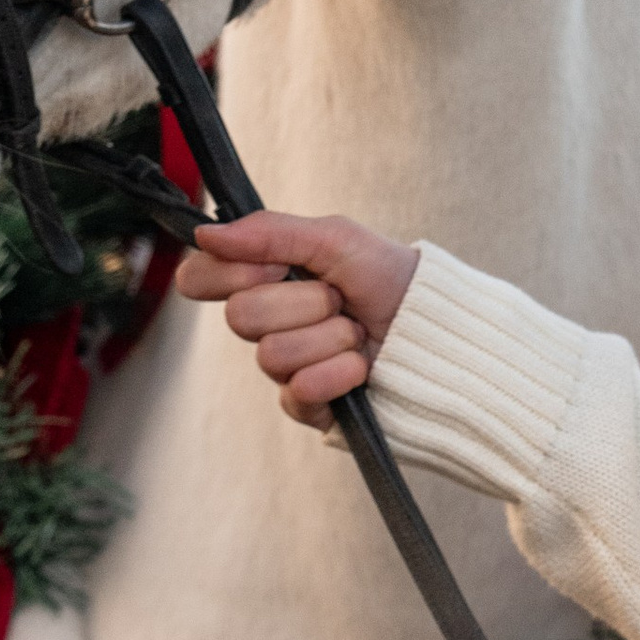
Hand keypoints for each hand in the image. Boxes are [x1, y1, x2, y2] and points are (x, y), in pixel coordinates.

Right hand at [178, 209, 421, 421]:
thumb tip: (204, 235)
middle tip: (338, 298)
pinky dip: (338, 374)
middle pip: (240, 317)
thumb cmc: (389, 279)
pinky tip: (361, 367)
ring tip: (358, 333)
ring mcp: (285, 367)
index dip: (228, 274)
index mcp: (263, 279)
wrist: (441, 332)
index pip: (198, 279)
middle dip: (303, 302)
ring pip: (272, 356)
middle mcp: (267, 324)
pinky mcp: (308, 407)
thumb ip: (269, 232)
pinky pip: (298, 393)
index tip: (276, 266)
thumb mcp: (335, 239)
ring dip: (329, 337)